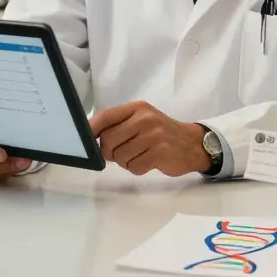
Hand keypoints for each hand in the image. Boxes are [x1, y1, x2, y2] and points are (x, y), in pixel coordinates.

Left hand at [89, 101, 209, 175]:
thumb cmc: (161, 133)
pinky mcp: (160, 153)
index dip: (91, 129)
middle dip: (110, 152)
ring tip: (140, 155)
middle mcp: (145, 119)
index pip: (106, 116)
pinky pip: (134, 167)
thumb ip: (119, 125)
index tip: (84, 141)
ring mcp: (153, 135)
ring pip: (120, 157)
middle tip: (122, 152)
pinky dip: (137, 168)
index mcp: (137, 108)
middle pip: (108, 140)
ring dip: (126, 162)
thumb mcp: (142, 120)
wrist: (193, 144)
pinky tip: (148, 161)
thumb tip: (91, 138)